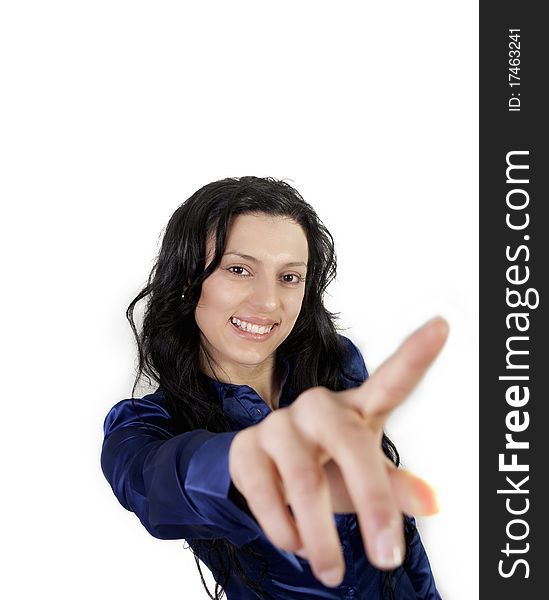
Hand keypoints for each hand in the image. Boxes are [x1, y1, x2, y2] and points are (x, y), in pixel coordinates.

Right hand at [228, 317, 447, 586]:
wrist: (262, 470)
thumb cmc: (324, 467)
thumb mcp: (361, 475)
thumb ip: (394, 488)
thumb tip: (433, 502)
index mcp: (355, 409)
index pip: (391, 380)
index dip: (416, 354)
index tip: (441, 326)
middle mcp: (318, 407)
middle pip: (349, 442)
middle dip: (372, 502)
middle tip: (388, 557)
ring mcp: (279, 424)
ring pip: (304, 478)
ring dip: (321, 535)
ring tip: (333, 570)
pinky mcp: (246, 446)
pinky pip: (264, 492)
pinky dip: (283, 528)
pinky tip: (295, 543)